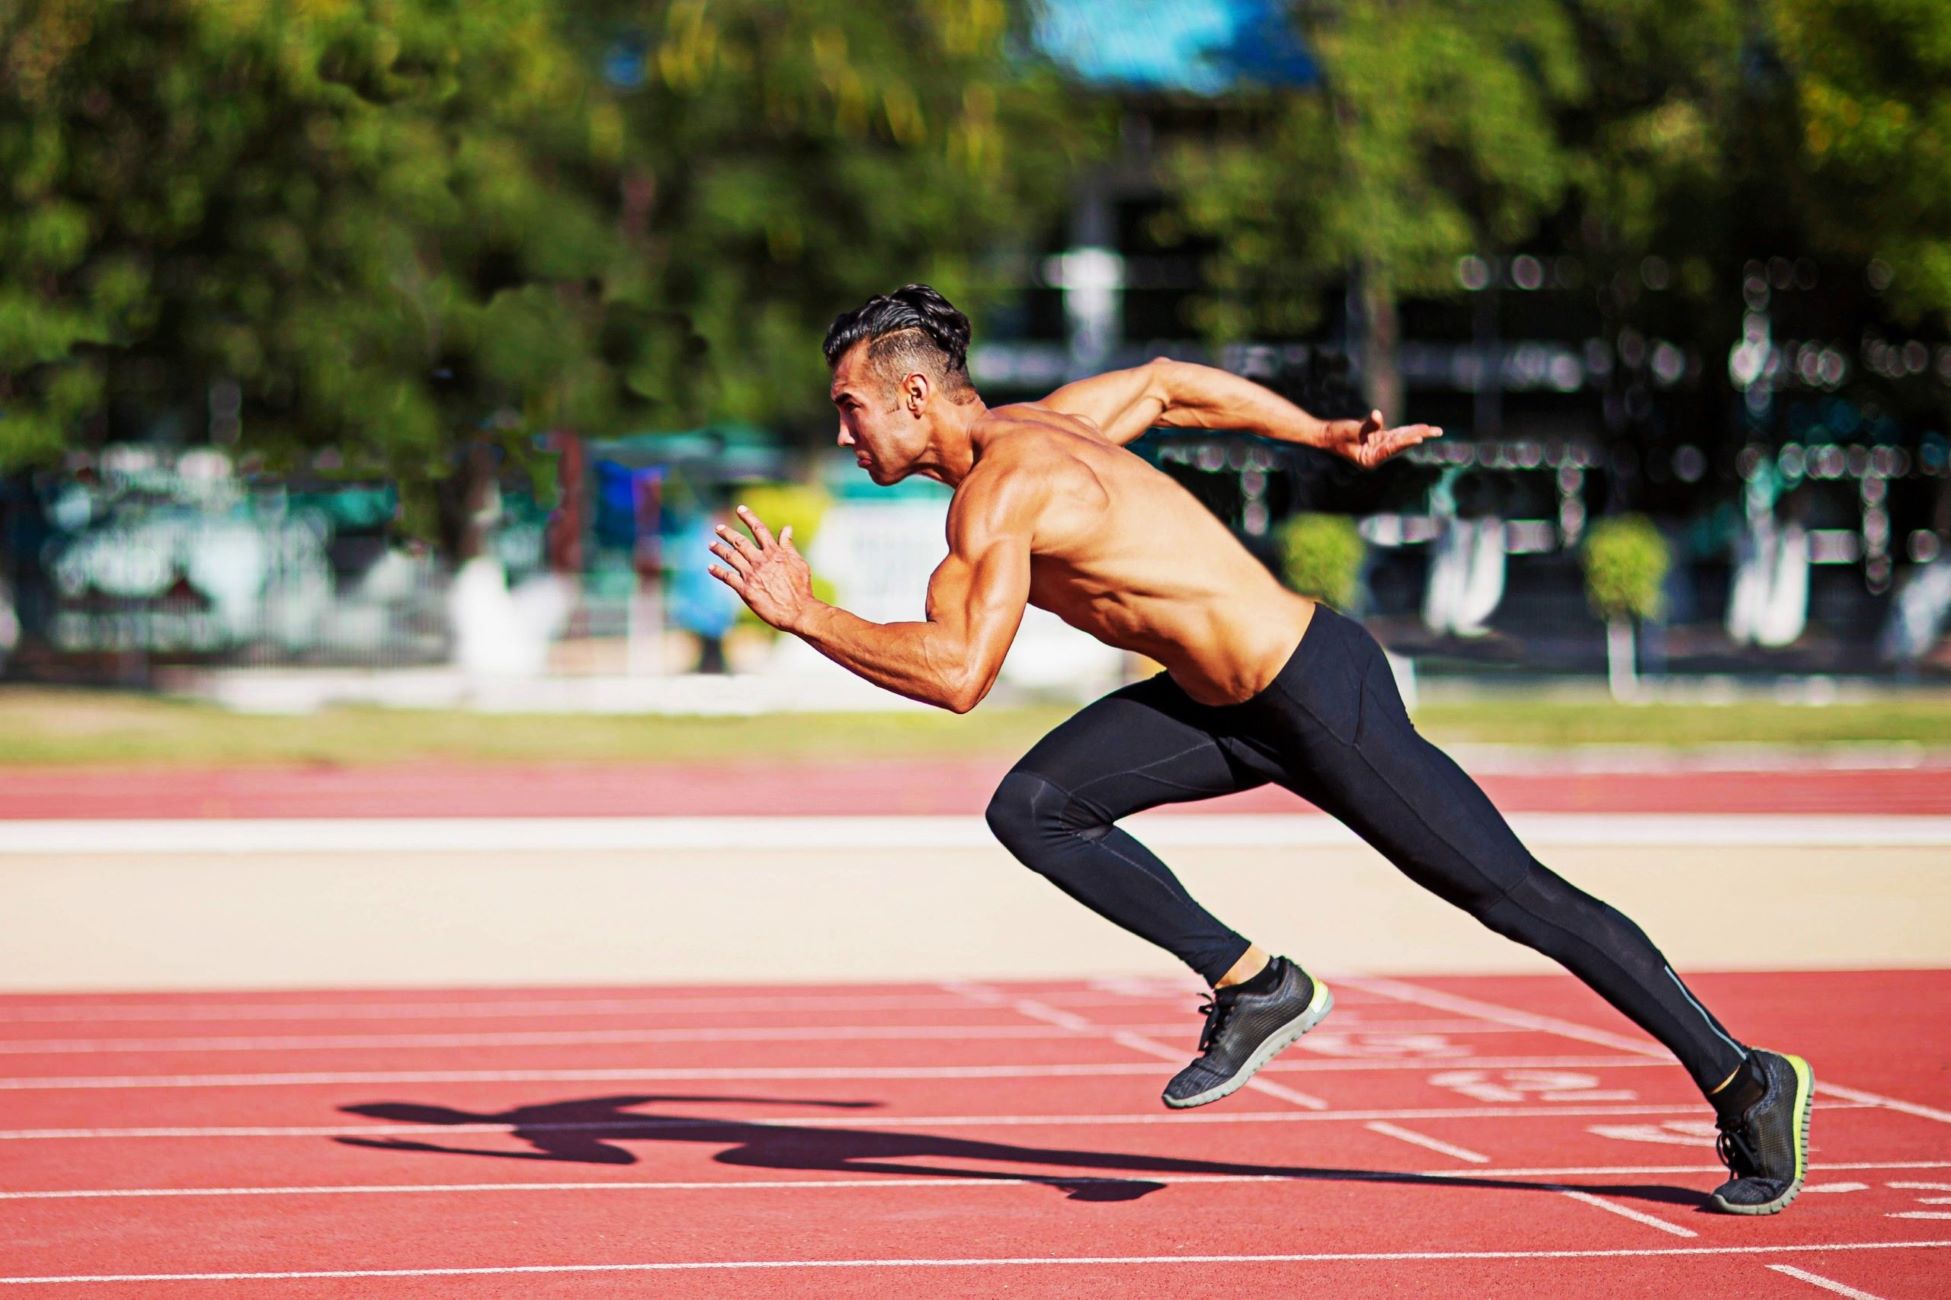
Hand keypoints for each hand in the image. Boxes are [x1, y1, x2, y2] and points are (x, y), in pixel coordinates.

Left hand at [707, 505, 815, 631]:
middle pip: (740, 542)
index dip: (748, 517)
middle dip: (727, 533)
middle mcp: (760, 561)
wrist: (798, 611)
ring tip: (711, 545)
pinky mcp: (745, 590)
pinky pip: (727, 577)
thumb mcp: (798, 563)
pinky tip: (711, 567)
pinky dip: (718, 571)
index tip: (740, 509)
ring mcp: (751, 575)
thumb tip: (787, 528)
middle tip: (718, 528)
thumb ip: (788, 546)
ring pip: (730, 557)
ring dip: (719, 549)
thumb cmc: (801, 588)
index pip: (758, 529)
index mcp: (774, 553)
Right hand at [1317, 409, 1441, 468]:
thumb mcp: (1349, 430)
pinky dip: (1408, 430)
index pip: (1391, 449)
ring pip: (1402, 439)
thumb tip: (1378, 415)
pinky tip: (1421, 428)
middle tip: (1438, 431)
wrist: (1325, 436)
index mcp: (1370, 459)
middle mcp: (1377, 456)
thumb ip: (1366, 425)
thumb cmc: (1334, 435)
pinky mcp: (1378, 440)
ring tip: (1435, 430)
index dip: (1405, 443)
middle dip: (1420, 436)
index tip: (1420, 439)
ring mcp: (1379, 448)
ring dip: (1418, 433)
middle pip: (1402, 445)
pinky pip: (1397, 434)